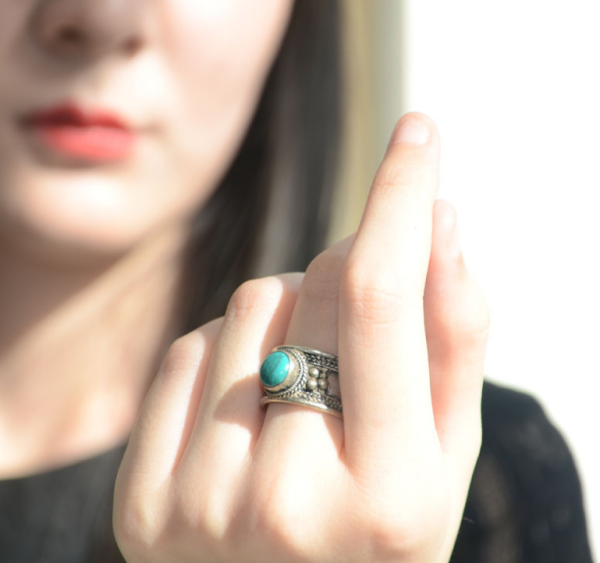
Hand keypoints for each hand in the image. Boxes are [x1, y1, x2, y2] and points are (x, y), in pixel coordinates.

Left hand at [113, 112, 488, 562]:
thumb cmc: (380, 537)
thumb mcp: (447, 457)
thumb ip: (454, 342)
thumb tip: (438, 226)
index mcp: (385, 495)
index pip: (381, 297)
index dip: (399, 197)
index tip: (417, 136)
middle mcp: (287, 502)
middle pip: (316, 288)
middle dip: (352, 264)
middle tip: (364, 302)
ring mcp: (200, 503)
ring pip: (249, 304)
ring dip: (292, 306)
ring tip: (308, 366)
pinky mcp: (142, 499)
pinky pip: (187, 349)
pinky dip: (229, 346)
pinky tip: (252, 393)